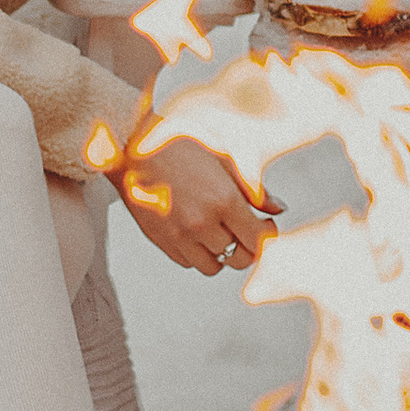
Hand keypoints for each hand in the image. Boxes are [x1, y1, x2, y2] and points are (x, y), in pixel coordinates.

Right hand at [113, 134, 277, 276]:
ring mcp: (179, 236)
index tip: (265, 223)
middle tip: (247, 230)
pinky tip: (197, 232)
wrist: (131, 146)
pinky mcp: (161, 241)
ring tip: (220, 232)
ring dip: (222, 253)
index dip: (268, 234)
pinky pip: (188, 262)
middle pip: (240, 259)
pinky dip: (197, 253)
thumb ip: (253, 189)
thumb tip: (279, 209)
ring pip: (214, 266)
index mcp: (222, 200)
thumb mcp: (223, 157)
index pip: (258, 239)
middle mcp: (201, 223)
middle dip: (249, 247)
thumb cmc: (179, 144)